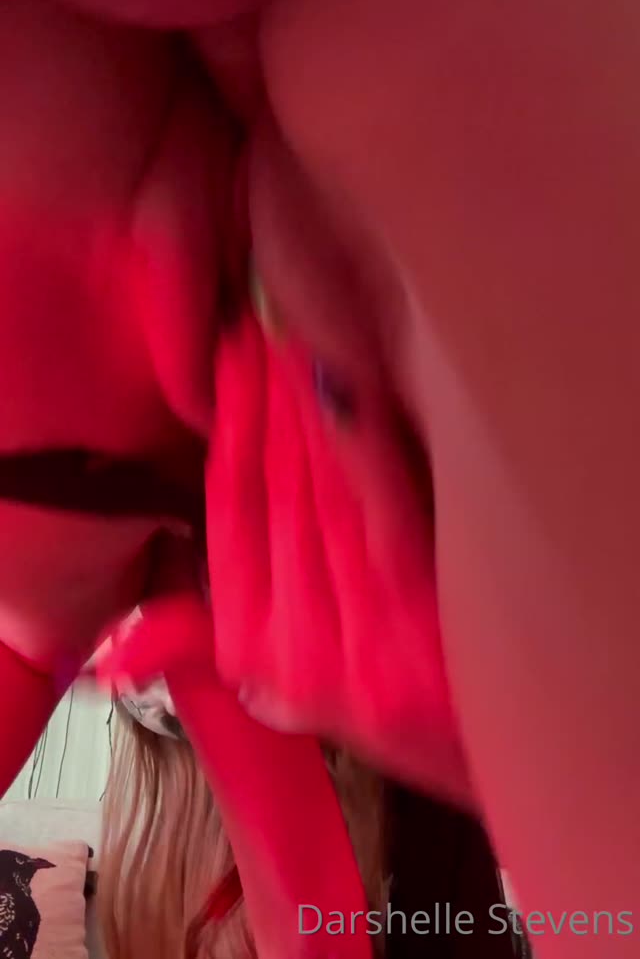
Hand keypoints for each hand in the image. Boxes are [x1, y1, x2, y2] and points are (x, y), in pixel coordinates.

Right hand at [103, 315, 471, 809]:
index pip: (228, 516)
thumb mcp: (294, 690)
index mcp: (254, 656)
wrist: (496, 755)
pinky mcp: (418, 633)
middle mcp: (294, 651)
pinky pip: (378, 520)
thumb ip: (207, 645)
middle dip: (258, 404)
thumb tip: (115, 643)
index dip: (227, 432)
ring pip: (314, 497)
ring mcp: (356, 644)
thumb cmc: (396, 708)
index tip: (228, 363)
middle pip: (269, 496)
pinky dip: (356, 450)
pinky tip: (342, 389)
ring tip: (289, 343)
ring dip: (297, 411)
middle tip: (254, 331)